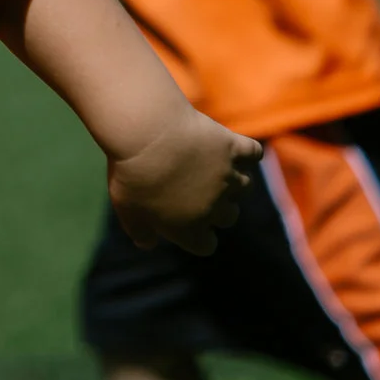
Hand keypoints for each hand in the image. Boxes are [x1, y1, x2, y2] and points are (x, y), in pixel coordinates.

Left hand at [106, 110, 262, 254]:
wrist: (147, 133)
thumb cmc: (131, 173)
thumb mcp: (126, 209)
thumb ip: (140, 231)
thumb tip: (147, 244)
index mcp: (189, 228)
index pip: (205, 246)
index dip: (197, 236)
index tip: (187, 223)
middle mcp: (216, 208)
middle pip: (228, 217)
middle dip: (216, 207)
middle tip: (195, 187)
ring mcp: (229, 178)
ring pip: (244, 186)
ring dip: (231, 180)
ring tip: (210, 166)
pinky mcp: (235, 148)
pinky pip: (253, 153)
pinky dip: (246, 151)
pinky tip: (231, 146)